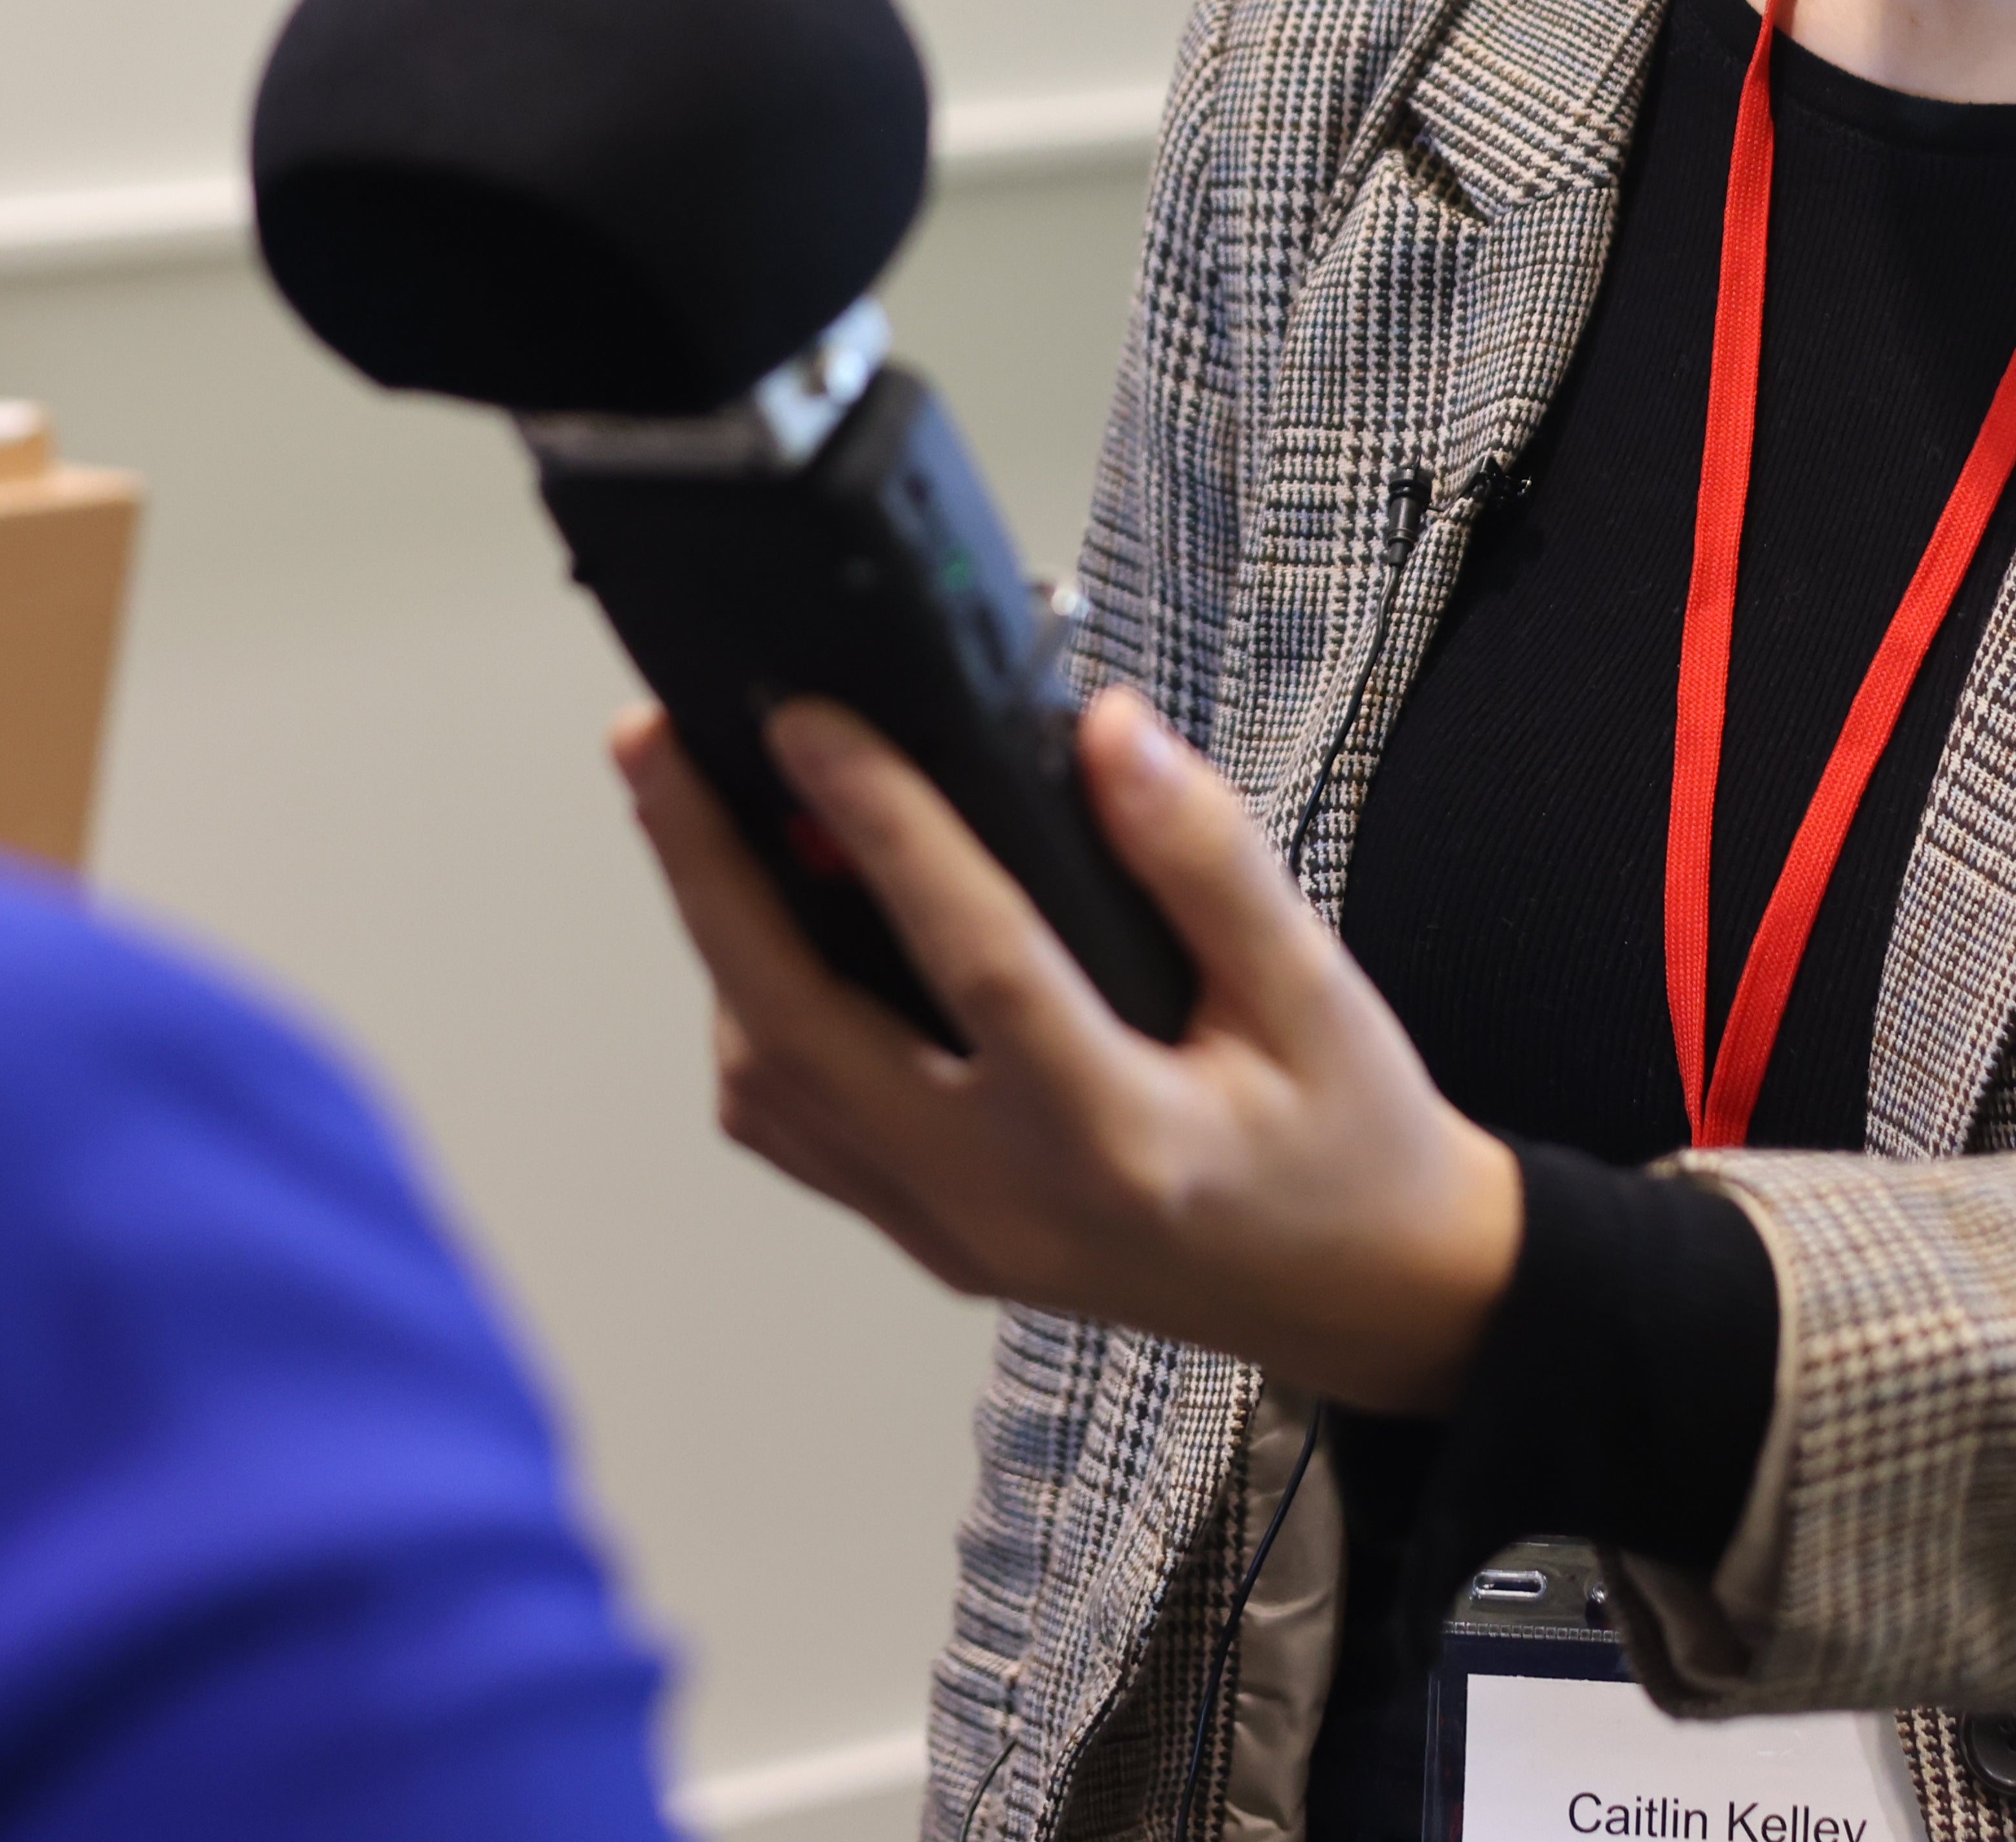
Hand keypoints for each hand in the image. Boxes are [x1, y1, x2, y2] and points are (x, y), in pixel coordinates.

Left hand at [613, 686, 1522, 1413]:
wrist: (1363, 1297)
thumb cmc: (1347, 1137)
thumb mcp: (1320, 991)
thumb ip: (1208, 858)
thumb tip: (1101, 726)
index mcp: (1122, 1138)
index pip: (972, 959)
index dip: (882, 827)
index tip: (807, 717)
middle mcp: (1008, 1200)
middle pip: (802, 1029)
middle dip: (707, 875)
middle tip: (652, 743)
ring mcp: (953, 1235)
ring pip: (772, 1087)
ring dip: (719, 947)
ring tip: (703, 814)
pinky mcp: (931, 1243)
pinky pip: (796, 1133)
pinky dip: (754, 1023)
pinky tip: (767, 935)